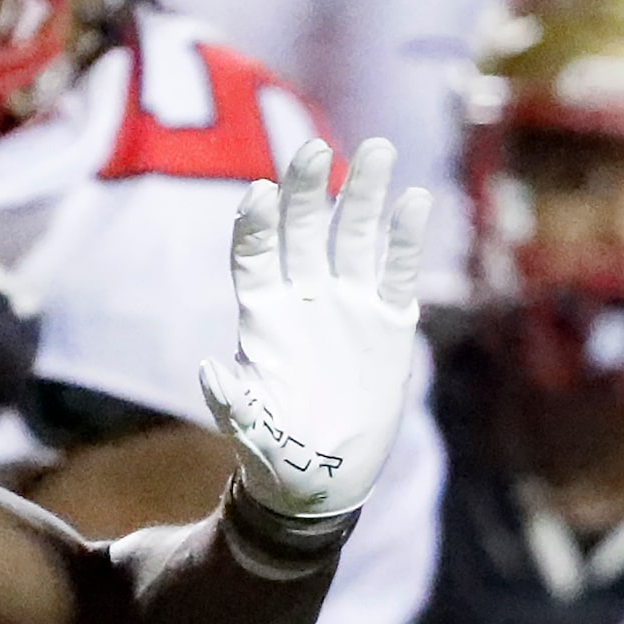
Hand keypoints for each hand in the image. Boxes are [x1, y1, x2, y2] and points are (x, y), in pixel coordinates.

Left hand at [198, 138, 424, 519]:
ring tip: (378, 148)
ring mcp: (347, 306)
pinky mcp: (387, 323)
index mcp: (263, 318)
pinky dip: (405, 237)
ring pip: (354, 237)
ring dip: (364, 194)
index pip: (256, 257)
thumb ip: (233, 402)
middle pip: (304, 231)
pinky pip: (397, 271)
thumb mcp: (250, 432)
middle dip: (308, 189)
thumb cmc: (275, 454)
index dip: (257, 224)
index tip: (261, 191)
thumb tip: (209, 371)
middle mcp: (303, 300)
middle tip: (315, 146)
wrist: (325, 477)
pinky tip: (414, 200)